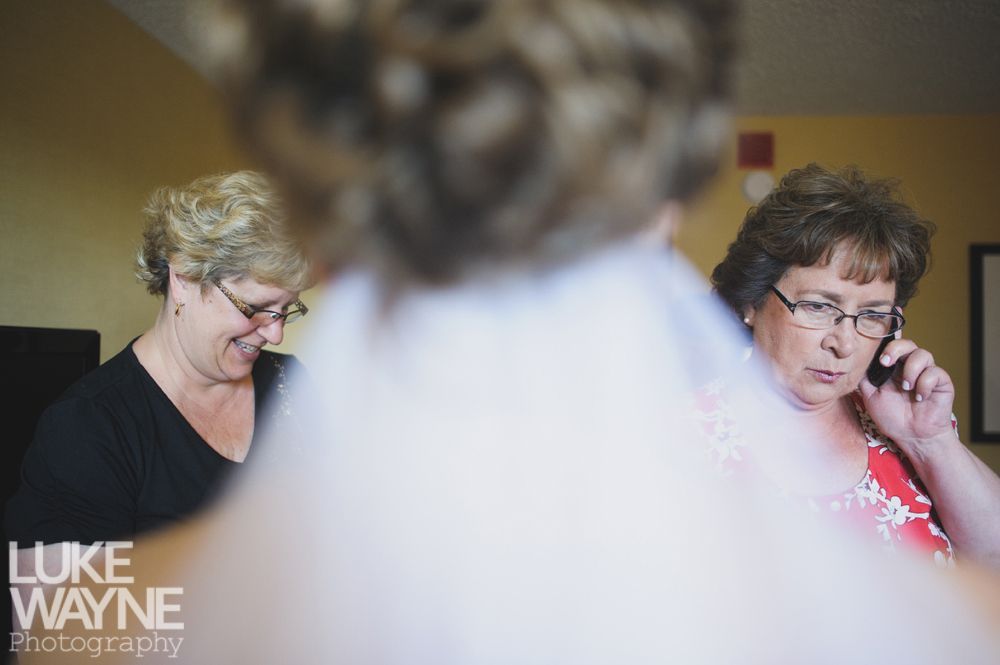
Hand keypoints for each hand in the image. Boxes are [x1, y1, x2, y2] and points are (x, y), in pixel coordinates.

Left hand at [858, 338, 958, 458]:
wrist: (912, 437)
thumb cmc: (892, 417)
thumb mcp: (870, 396)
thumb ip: (864, 378)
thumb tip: (855, 362)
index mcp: (894, 368)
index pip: (891, 346)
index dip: (884, 345)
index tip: (877, 357)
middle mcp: (911, 366)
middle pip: (907, 344)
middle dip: (895, 349)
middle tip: (886, 363)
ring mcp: (927, 373)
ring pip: (923, 354)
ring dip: (911, 370)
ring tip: (906, 388)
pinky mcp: (942, 382)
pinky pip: (935, 373)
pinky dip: (925, 384)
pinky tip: (920, 398)